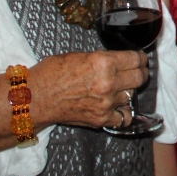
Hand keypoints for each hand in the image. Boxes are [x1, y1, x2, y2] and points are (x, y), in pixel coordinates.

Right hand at [27, 50, 148, 128]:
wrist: (35, 98)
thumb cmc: (52, 73)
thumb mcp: (80, 56)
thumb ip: (103, 59)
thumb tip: (118, 61)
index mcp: (103, 63)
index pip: (136, 59)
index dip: (141, 58)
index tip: (141, 59)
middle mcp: (108, 83)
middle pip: (139, 78)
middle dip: (140, 73)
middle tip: (138, 72)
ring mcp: (106, 103)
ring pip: (131, 96)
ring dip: (128, 91)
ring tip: (119, 88)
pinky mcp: (101, 119)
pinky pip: (124, 117)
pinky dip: (122, 112)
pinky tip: (118, 107)